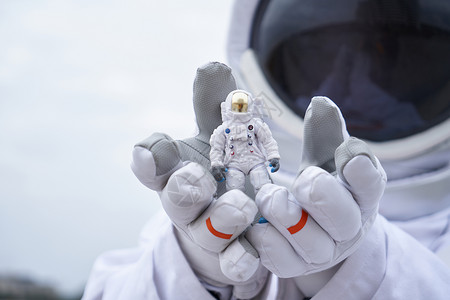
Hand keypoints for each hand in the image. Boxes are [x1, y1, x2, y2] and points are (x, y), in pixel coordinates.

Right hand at [130, 62, 268, 297]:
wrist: (237, 216)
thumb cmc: (222, 164)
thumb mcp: (220, 132)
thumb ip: (215, 103)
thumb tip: (212, 65)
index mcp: (178, 167)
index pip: (153, 160)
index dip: (149, 157)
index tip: (149, 151)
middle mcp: (187, 201)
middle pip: (176, 198)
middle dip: (182, 188)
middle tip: (195, 177)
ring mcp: (209, 231)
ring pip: (207, 231)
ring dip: (221, 219)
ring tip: (242, 206)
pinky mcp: (232, 255)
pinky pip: (232, 263)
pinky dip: (239, 260)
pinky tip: (250, 255)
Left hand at [246, 96, 385, 277]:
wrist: (308, 223)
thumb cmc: (320, 182)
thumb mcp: (323, 155)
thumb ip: (323, 131)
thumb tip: (320, 103)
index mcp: (360, 195)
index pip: (371, 184)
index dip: (362, 170)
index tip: (348, 152)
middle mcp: (347, 227)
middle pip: (344, 220)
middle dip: (322, 197)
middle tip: (304, 180)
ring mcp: (321, 251)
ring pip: (312, 245)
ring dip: (288, 219)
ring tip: (269, 197)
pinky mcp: (294, 265)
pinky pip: (282, 262)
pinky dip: (267, 243)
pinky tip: (256, 225)